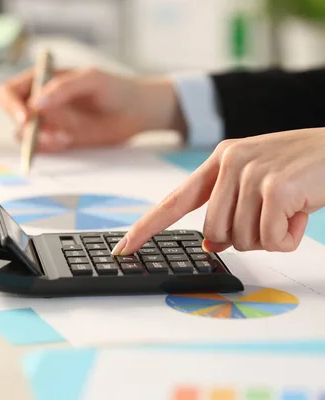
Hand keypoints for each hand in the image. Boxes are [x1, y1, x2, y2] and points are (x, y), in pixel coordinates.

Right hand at [0, 67, 185, 151]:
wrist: (136, 113)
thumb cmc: (116, 89)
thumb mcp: (92, 80)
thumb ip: (63, 88)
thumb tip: (36, 104)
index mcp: (42, 79)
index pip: (9, 91)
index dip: (11, 105)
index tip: (26, 118)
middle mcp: (40, 101)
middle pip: (13, 114)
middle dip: (26, 126)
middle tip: (48, 133)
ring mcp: (48, 122)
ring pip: (24, 134)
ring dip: (40, 139)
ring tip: (66, 137)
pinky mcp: (57, 140)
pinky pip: (41, 148)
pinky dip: (49, 148)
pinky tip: (69, 141)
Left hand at [112, 128, 324, 254]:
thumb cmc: (302, 169)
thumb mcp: (257, 184)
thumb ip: (227, 209)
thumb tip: (210, 243)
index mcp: (220, 160)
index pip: (174, 200)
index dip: (146, 227)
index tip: (124, 248)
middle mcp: (230, 161)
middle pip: (213, 232)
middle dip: (243, 237)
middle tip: (272, 216)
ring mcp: (251, 173)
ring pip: (240, 239)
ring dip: (269, 236)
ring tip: (289, 210)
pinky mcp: (275, 188)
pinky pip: (270, 240)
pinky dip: (289, 237)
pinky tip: (302, 212)